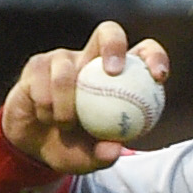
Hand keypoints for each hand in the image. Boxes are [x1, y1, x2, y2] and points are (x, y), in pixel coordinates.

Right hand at [0, 20, 169, 175]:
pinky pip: (42, 79)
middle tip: (113, 72)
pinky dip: (46, 105)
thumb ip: (103, 156)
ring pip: (67, 67)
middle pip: (108, 32)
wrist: (34, 146)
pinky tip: (46, 118)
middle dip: (114, 46)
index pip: (142, 54)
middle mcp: (91, 61)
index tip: (159, 77)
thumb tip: (114, 149)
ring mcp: (63, 60)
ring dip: (66, 102)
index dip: (154, 57)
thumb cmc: (72, 149)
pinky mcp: (37, 65)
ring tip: (66, 126)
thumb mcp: (89, 160)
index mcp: (117, 78)